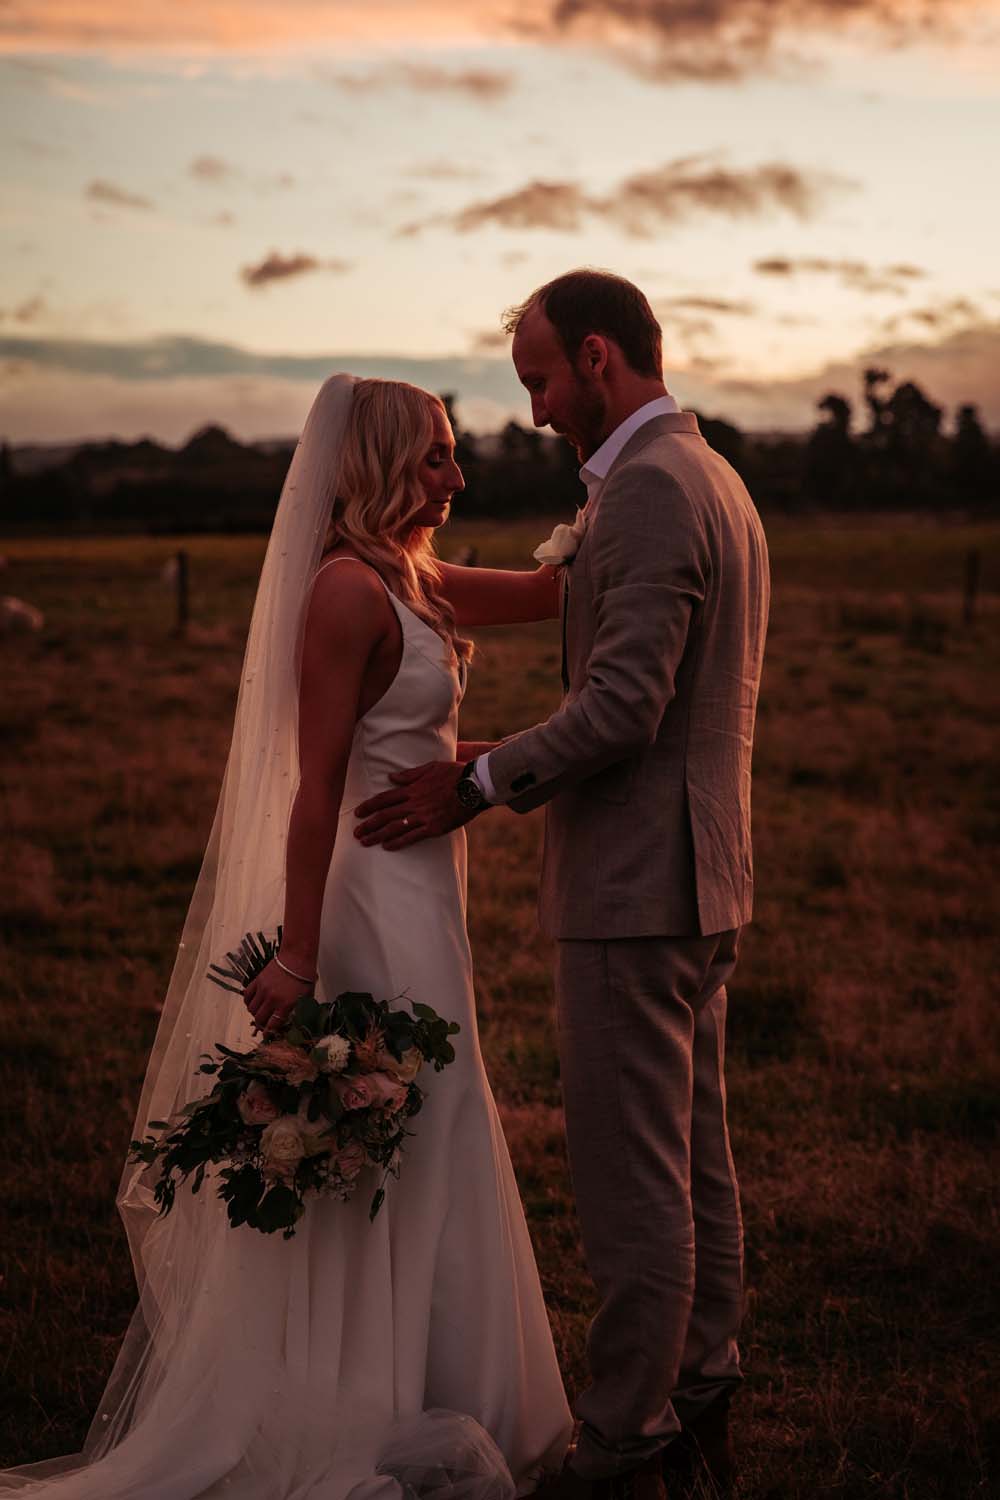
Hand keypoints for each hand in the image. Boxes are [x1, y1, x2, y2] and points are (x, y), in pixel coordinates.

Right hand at [243, 957, 314, 1037]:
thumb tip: (292, 1023)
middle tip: (265, 1025)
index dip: (269, 1033)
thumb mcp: (306, 997)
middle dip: (261, 1025)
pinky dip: (248, 1002)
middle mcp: (272, 998)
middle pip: (259, 1019)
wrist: (296, 957)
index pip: (272, 1025)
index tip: (268, 1036)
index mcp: (285, 1004)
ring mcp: (263, 989)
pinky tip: (254, 1003)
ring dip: (255, 1014)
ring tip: (261, 1013)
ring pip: (251, 1009)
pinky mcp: (257, 980)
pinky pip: (247, 996)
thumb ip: (298, 1011)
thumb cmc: (304, 977)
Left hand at [354, 761, 479, 848]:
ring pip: (394, 827)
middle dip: (368, 824)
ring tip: (365, 842)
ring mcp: (423, 816)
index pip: (384, 798)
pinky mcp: (433, 827)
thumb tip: (391, 777)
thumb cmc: (455, 774)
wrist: (474, 786)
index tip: (358, 813)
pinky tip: (387, 847)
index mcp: (412, 788)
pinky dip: (398, 842)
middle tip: (355, 832)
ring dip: (377, 835)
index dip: (369, 806)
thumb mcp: (431, 767)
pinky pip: (412, 837)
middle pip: (385, 815)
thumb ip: (410, 774)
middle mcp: (414, 803)